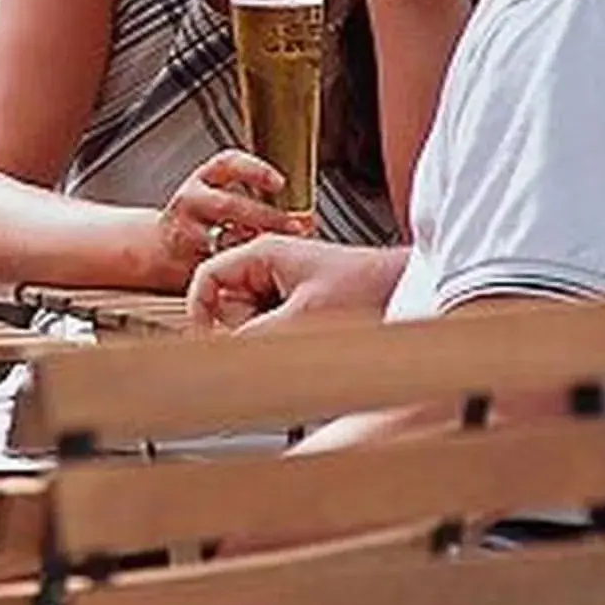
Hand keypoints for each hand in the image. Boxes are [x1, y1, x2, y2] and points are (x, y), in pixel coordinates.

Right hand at [153, 149, 311, 282]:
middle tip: (295, 227)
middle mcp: (192, 201)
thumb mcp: (225, 201)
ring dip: (253, 244)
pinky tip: (255, 274)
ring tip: (276, 251)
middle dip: (266, 216)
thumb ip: (260, 204)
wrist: (159, 248)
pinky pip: (216, 264)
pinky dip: (238, 268)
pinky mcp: (186, 258)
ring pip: (222, 236)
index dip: (255, 170)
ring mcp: (187, 230)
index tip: (279, 183)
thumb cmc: (205, 223)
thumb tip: (309, 220)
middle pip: (229, 204)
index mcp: (204, 180)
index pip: (227, 164)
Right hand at [188, 233, 410, 333]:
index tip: (206, 338)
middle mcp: (267, 263)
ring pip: (247, 317)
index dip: (201, 309)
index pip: (208, 278)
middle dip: (243, 325)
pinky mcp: (294, 298)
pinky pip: (269, 322)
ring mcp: (280, 281)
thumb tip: (226, 353)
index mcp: (263, 251)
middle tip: (276, 331)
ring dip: (265, 331)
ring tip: (301, 328)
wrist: (403, 285)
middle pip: (226, 302)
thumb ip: (258, 335)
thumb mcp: (304, 314)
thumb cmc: (365, 284)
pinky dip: (280, 333)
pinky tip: (306, 332)